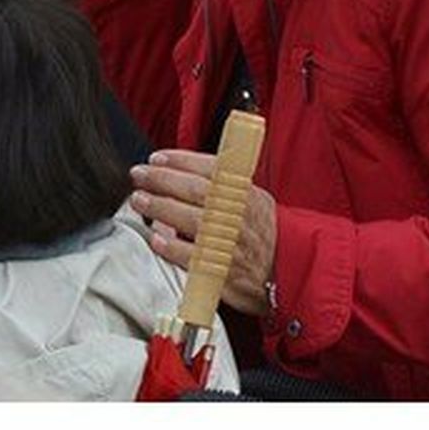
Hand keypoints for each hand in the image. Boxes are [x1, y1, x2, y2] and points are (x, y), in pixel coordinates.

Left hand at [129, 148, 276, 317]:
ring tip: (139, 200)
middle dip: (161, 179)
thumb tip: (184, 171)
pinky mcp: (224, 271)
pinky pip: (193, 257)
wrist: (290, 272)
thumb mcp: (255, 199)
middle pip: (194, 190)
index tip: (156, 157)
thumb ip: (225, 186)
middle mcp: (238, 214)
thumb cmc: (265, 234)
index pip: (209, 168)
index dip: (179, 160)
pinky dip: (172, 247)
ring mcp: (231, 242)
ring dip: (160, 207)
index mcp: (245, 193)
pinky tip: (156, 238)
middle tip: (139, 175)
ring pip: (190, 220)